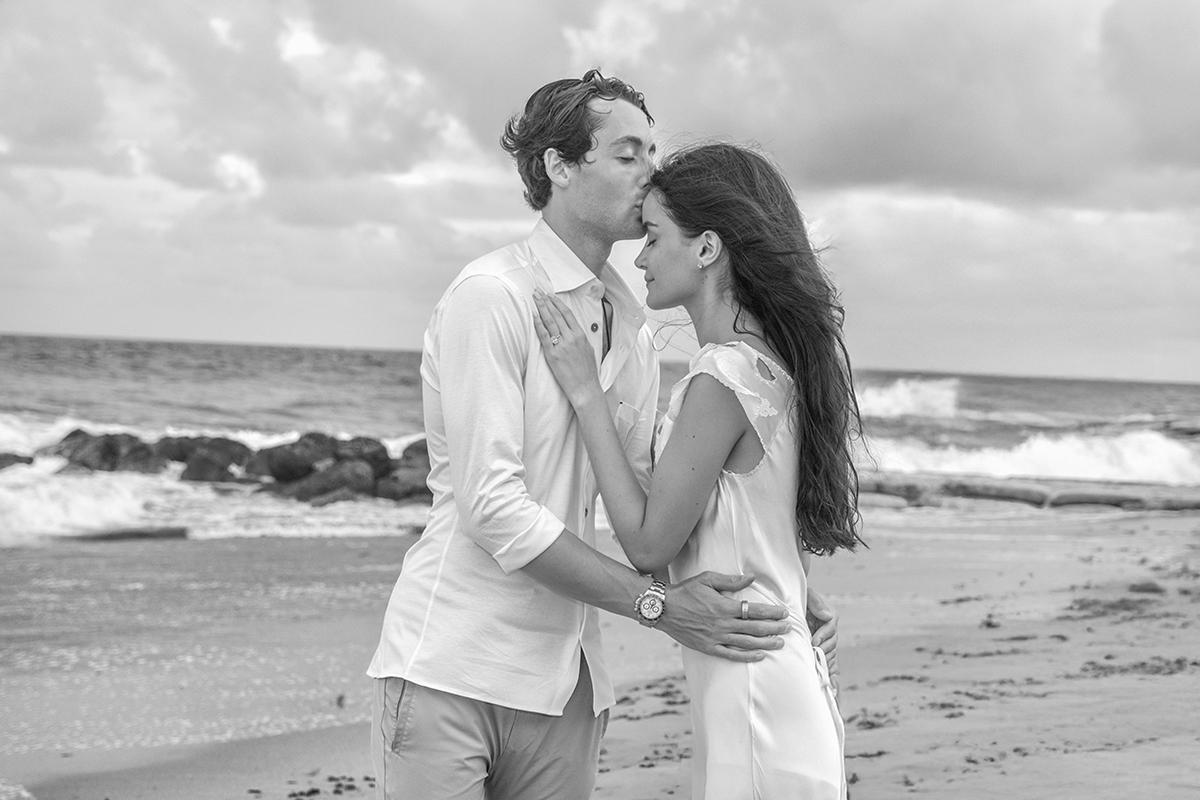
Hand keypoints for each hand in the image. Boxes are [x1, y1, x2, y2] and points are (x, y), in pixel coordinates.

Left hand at [532, 290, 602, 405]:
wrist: (585, 387)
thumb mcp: (588, 349)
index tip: (551, 296)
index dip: (558, 303)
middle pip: (556, 314)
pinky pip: (544, 336)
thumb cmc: (587, 371)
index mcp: (581, 335)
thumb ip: (579, 338)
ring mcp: (562, 345)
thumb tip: (572, 330)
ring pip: (550, 322)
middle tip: (538, 291)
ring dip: (541, 308)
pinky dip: (539, 325)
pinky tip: (534, 316)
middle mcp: (571, 338)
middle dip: (546, 301)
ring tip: (535, 298)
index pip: (567, 314)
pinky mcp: (553, 355)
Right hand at [659, 571, 788, 661]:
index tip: (784, 613)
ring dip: (765, 643)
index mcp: (724, 606)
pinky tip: (759, 656)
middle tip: (788, 629)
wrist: (663, 608)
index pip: (754, 610)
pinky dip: (746, 656)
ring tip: (780, 643)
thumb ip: (730, 580)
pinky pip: (731, 654)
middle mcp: (723, 624)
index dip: (771, 613)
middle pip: (754, 628)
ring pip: (746, 643)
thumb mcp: (707, 579)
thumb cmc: (685, 591)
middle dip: (774, 628)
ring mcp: (716, 637)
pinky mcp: (708, 647)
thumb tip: (751, 578)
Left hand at [807, 587, 840, 693]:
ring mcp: (827, 640)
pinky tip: (826, 676)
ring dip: (824, 659)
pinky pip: (829, 661)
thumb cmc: (799, 599)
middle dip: (823, 649)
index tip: (814, 641)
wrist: (791, 608)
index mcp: (830, 616)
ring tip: (815, 665)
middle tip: (813, 655)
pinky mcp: (822, 649)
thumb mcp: (807, 596)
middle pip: (832, 642)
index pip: (830, 627)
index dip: (823, 635)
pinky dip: (829, 668)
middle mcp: (830, 629)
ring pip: (830, 652)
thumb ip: (815, 602)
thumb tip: (827, 616)